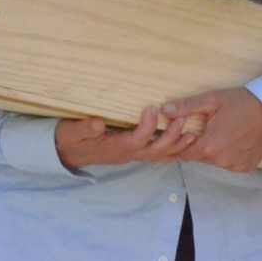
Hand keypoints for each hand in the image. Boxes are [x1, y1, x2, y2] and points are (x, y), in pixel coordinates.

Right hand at [54, 105, 199, 170]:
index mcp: (115, 147)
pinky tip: (186, 140)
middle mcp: (128, 154)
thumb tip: (98, 123)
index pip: (136, 139)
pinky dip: (173, 149)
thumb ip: (85, 128)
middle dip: (170, 136)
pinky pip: (159, 154)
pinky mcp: (136, 152)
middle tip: (182, 118)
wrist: (68, 152)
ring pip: (160, 155)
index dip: (147, 126)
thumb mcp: (72, 132)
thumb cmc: (71, 138)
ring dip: (177, 145)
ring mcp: (133, 154)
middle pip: (155, 150)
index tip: (153, 106)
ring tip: (193, 132)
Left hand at [160, 88, 261, 173]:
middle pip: (200, 157)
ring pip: (216, 161)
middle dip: (201, 144)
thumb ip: (187, 107)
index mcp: (208, 145)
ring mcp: (234, 165)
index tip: (188, 133)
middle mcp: (220, 161)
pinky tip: (237, 140)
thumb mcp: (213, 100)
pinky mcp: (246, 167)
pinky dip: (231, 155)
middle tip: (211, 127)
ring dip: (216, 151)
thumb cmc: (243, 102)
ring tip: (226, 132)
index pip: (184, 153)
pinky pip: (231, 163)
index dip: (183, 143)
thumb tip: (164, 110)